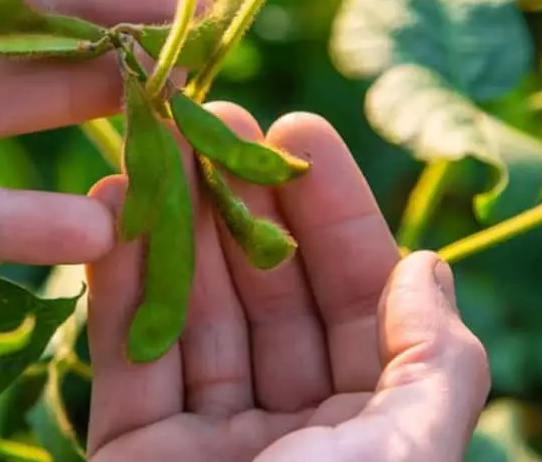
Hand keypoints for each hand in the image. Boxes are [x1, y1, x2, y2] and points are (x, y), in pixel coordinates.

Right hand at [86, 105, 490, 461]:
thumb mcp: (411, 455)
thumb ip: (435, 362)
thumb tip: (431, 265)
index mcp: (375, 427)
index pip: (358, 294)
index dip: (333, 209)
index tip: (297, 125)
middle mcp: (297, 429)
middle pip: (270, 291)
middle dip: (240, 201)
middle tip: (209, 115)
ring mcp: (212, 441)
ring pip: (194, 313)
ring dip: (173, 225)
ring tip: (152, 142)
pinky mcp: (133, 455)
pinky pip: (126, 357)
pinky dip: (115, 285)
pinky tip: (106, 211)